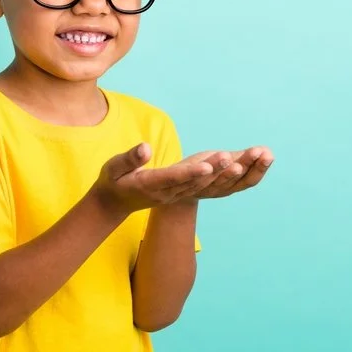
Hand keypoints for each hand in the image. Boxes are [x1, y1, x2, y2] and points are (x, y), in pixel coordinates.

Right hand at [90, 143, 222, 215]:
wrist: (115, 203)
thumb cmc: (113, 181)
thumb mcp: (113, 168)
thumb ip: (129, 159)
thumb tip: (145, 148)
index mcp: (149, 184)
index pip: (173, 178)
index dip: (190, 172)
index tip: (206, 165)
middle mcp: (166, 193)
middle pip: (193, 182)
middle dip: (212, 171)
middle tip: (231, 158)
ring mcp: (174, 195)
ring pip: (201, 186)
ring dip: (220, 176)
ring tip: (238, 162)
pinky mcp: (180, 194)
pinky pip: (202, 188)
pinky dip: (218, 179)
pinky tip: (234, 169)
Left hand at [186, 146, 274, 199]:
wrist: (173, 186)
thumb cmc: (204, 171)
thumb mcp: (226, 163)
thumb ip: (245, 158)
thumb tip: (268, 151)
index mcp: (232, 185)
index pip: (250, 179)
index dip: (260, 167)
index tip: (268, 154)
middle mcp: (220, 190)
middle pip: (238, 180)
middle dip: (250, 166)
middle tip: (260, 153)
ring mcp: (203, 188)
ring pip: (219, 179)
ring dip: (229, 169)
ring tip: (236, 159)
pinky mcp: (185, 182)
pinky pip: (197, 178)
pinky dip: (203, 171)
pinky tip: (211, 163)